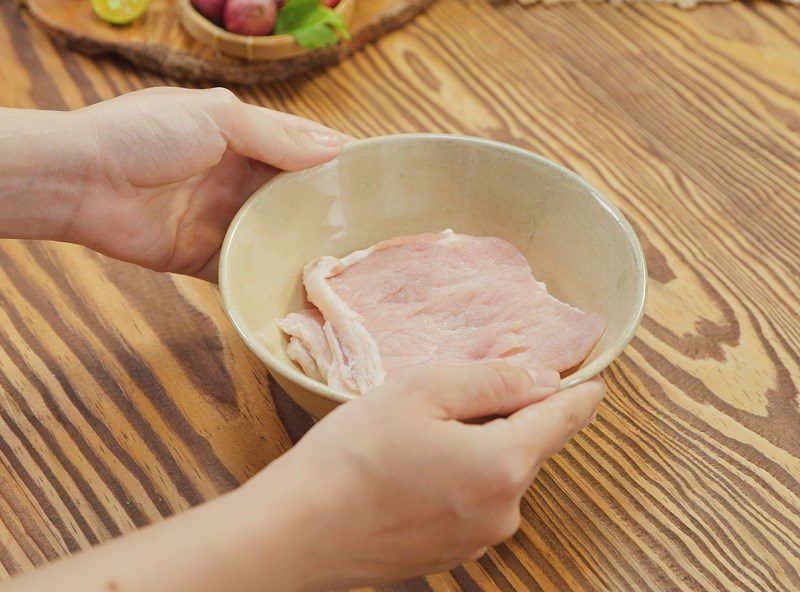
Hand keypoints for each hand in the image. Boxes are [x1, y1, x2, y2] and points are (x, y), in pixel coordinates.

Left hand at [60, 87, 348, 278]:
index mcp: (242, 135)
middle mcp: (237, 176)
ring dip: (303, 242)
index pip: (301, 146)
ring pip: (275, 231)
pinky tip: (302, 283)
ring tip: (348, 258)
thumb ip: (276, 136)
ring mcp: (223, 216)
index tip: (375, 175)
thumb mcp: (217, 117)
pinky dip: (268, 274)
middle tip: (372, 224)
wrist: (81, 180)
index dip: (334, 158)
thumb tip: (334, 148)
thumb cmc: (143, 134)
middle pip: (294, 193)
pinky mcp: (205, 253)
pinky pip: (246, 266)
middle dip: (327, 206)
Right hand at [244, 363, 605, 589]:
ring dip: (481, 441)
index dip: (579, 395)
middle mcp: (503, 512)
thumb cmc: (356, 453)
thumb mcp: (423, 391)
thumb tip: (541, 378)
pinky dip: (462, 471)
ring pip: (498, 471)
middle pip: (527, 444)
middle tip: (473, 381)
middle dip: (511, 410)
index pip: (562, 420)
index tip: (595, 382)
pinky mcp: (451, 552)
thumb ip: (491, 380)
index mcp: (504, 465)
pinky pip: (475, 498)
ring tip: (427, 422)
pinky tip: (416, 459)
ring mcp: (477, 539)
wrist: (300, 531)